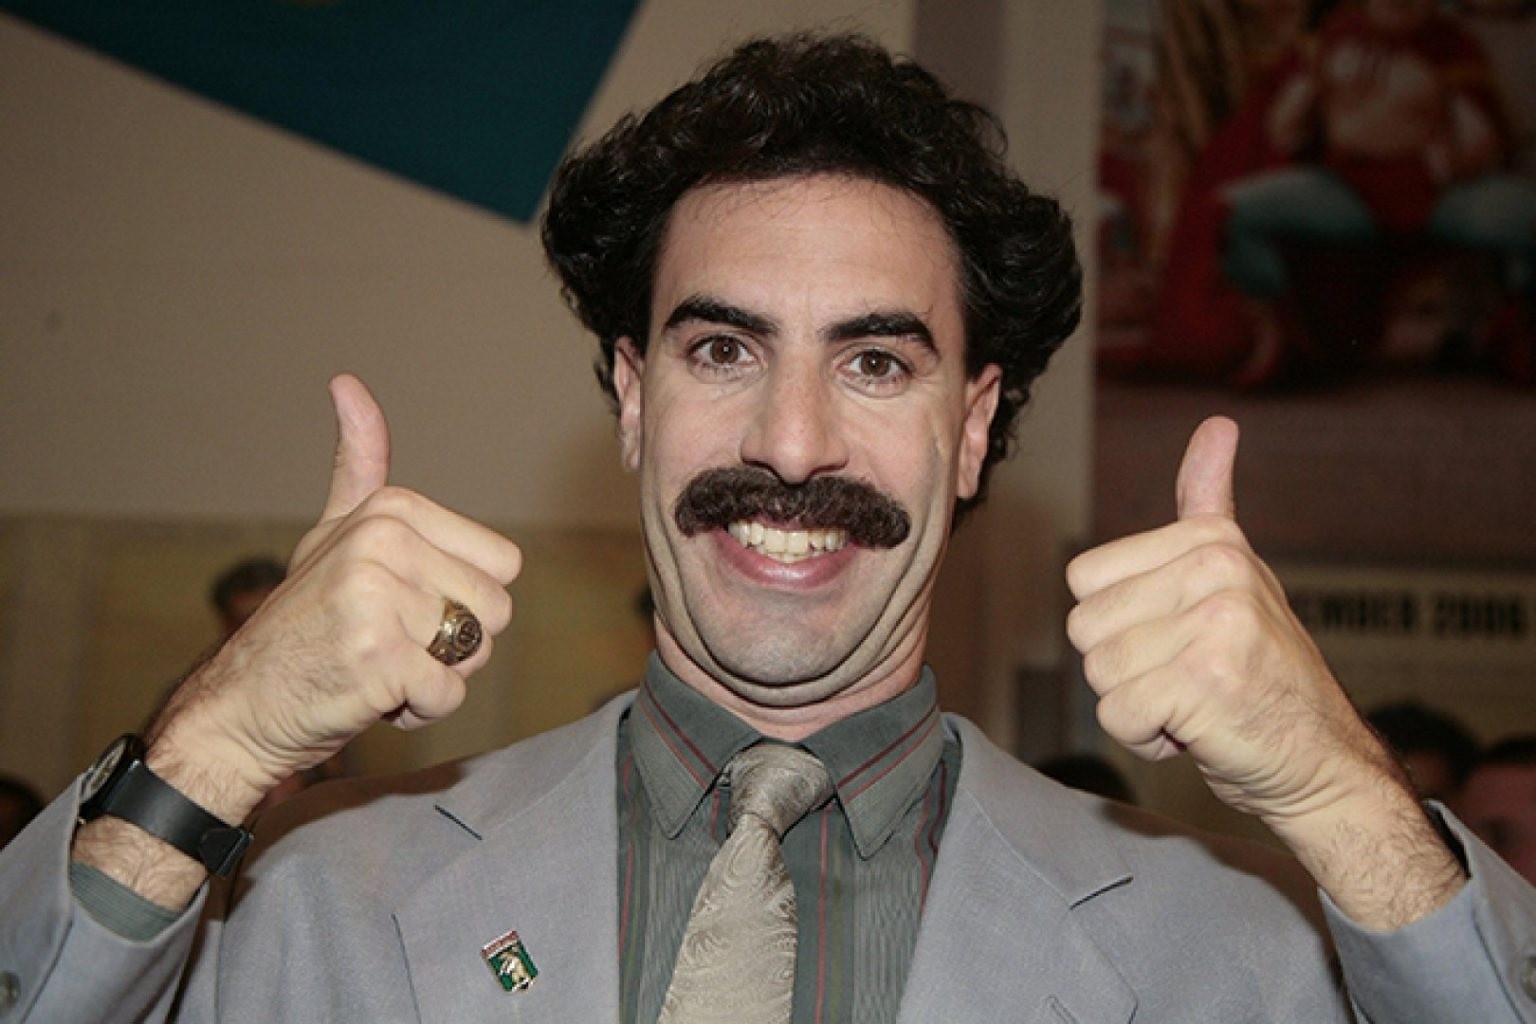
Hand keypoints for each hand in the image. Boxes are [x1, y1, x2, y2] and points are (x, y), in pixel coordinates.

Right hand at [149, 375, 521, 817]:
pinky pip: (448, 694)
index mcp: (392, 509)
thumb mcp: (333, 531)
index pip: (503, 565)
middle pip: (496, 610)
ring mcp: (379, 598)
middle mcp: (386, 542)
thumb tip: (347, 381)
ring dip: (435, 676)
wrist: (239, 705)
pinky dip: (420, 710)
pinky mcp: (377, 658)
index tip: (403, 605)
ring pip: (474, 653)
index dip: (462, 599)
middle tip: (390, 642)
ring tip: (378, 665)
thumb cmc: (302, 622)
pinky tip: (370, 695)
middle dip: (454, 642)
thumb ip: (359, 465)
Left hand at [1065, 417, 1461, 926]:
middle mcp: (1217, 570)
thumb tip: (1218, 424)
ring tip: (1194, 701)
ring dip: (1135, 704)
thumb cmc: (1263, 673)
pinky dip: (1144, 738)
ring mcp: (1214, 622)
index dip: (1118, 623)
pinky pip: (1116, 713)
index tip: (1177, 636)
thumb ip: (1207, 506)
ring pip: (1098, 672)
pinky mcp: (1204, 680)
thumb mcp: (1236, 576)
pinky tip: (1195, 730)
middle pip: (1084, 626)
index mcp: (1212, 540)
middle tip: (1188, 676)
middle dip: (1122, 667)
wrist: (1323, 762)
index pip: (1084, 579)